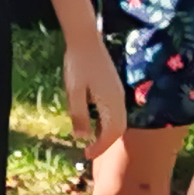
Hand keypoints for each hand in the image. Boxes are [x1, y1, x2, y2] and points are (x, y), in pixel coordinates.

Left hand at [58, 29, 123, 156]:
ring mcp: (118, 92)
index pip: (111, 132)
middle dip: (105, 143)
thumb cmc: (77, 64)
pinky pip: (116, 112)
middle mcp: (119, 99)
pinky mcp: (114, 88)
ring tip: (91, 141)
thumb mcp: (74, 91)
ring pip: (119, 121)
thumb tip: (81, 137)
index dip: (100, 146)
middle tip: (88, 152)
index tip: (86, 154)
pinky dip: (108, 123)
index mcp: (110, 101)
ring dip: (108, 133)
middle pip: (119, 129)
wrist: (85, 40)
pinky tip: (96, 124)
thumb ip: (78, 114)